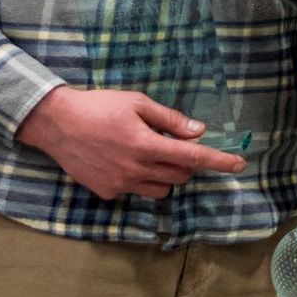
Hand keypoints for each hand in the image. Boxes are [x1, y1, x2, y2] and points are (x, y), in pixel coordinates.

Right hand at [16, 86, 247, 200]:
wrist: (56, 123)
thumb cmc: (99, 106)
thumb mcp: (138, 103)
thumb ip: (170, 119)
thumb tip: (199, 130)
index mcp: (146, 145)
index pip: (192, 157)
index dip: (218, 161)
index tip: (239, 164)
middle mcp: (135, 170)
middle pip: (180, 175)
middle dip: (187, 162)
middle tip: (176, 143)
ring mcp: (120, 185)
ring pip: (161, 189)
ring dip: (166, 174)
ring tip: (150, 152)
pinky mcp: (106, 193)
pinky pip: (136, 191)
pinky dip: (141, 179)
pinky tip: (125, 161)